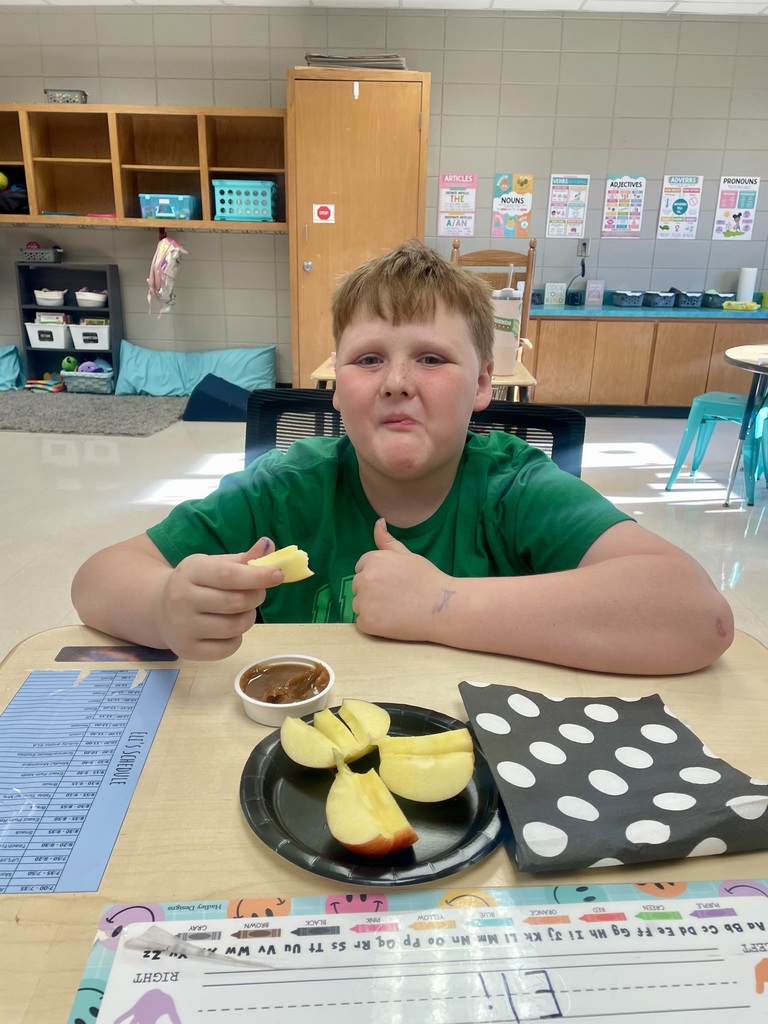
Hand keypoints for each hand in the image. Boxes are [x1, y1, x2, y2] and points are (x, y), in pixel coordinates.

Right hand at [157, 537, 283, 659]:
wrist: (160, 609)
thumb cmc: (196, 583)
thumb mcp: (214, 564)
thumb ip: (243, 558)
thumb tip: (269, 545)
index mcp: (191, 572)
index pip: (228, 576)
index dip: (257, 576)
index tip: (279, 575)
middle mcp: (183, 599)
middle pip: (236, 603)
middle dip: (256, 597)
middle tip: (256, 593)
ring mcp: (183, 627)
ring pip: (235, 627)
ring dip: (248, 618)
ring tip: (241, 610)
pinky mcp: (188, 650)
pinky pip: (228, 648)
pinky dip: (237, 638)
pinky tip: (228, 628)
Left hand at [352, 519, 454, 641]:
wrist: (443, 608)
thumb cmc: (428, 580)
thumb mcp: (407, 555)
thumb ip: (387, 541)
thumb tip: (378, 522)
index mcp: (373, 560)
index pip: (361, 568)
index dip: (377, 577)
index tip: (393, 583)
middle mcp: (365, 578)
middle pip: (358, 587)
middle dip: (372, 592)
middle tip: (396, 597)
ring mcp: (365, 602)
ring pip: (359, 606)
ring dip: (372, 609)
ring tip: (396, 609)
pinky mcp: (368, 622)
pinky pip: (363, 623)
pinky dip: (375, 625)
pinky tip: (393, 621)